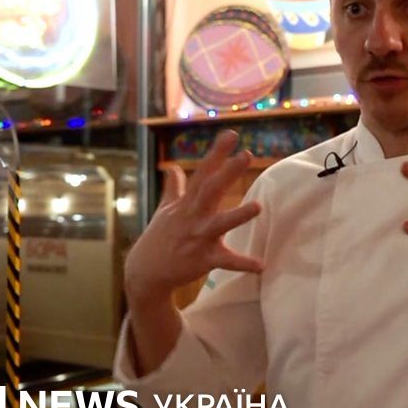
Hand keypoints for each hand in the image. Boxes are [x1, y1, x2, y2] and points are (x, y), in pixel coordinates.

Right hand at [124, 130, 263, 306]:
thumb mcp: (165, 210)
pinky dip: (244, 263)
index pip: (203, 173)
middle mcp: (193, 216)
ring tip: (258, 207)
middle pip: (211, 190)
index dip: (217, 154)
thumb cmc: (159, 238)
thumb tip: (171, 167)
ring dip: (238, 215)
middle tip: (246, 155)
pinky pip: (226, 261)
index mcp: (187, 203)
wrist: (145, 272)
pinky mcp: (204, 260)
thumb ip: (173, 188)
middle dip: (228, 172)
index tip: (231, 135)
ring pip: (220, 224)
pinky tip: (261, 265)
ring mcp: (198, 237)